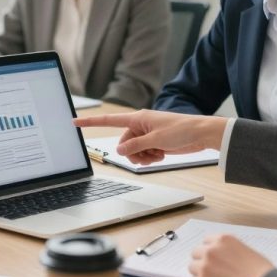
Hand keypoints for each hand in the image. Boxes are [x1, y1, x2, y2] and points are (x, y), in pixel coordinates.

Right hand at [73, 110, 227, 164]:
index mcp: (138, 118)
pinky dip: (150, 157)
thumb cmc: (182, 130)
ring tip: (157, 155)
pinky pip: (144, 154)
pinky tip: (161, 155)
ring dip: (142, 157)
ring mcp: (148, 134)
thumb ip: (135, 145)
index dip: (90, 122)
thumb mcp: (156, 139)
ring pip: (133, 151)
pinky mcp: (156, 143)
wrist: (202, 134)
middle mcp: (140, 125)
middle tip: (148, 154)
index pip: (109, 120)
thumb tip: (120, 150)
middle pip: (124, 144)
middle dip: (133, 153)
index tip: (75, 122)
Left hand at [188, 234, 273, 276]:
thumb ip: (229, 250)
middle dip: (203, 261)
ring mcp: (205, 266)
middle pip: (196, 253)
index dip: (210, 250)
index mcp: (223, 239)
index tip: (214, 258)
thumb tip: (220, 256)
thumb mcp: (246, 251)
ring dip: (200, 273)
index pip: (206, 241)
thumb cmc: (261, 274)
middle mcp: (211, 250)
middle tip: (213, 271)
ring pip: (192, 267)